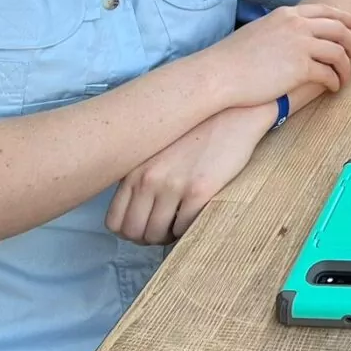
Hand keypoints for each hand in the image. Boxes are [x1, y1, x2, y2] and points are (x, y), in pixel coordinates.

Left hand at [106, 104, 273, 244]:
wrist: (236, 113)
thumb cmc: (201, 130)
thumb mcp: (159, 149)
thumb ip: (143, 175)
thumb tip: (138, 209)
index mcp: (134, 168)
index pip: (114, 221)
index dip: (130, 231)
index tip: (146, 226)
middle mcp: (148, 178)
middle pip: (134, 232)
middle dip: (148, 237)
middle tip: (165, 229)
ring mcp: (173, 185)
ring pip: (157, 234)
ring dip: (168, 236)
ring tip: (181, 223)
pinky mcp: (199, 190)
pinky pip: (184, 228)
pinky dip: (188, 229)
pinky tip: (195, 215)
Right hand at [205, 3, 350, 107]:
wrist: (218, 74)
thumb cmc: (231, 57)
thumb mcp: (259, 30)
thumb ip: (279, 29)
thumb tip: (291, 37)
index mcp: (287, 14)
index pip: (324, 11)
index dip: (343, 17)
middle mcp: (297, 26)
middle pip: (339, 29)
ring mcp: (300, 46)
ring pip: (338, 53)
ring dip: (346, 66)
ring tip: (346, 78)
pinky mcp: (300, 68)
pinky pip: (328, 74)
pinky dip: (335, 81)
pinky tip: (333, 88)